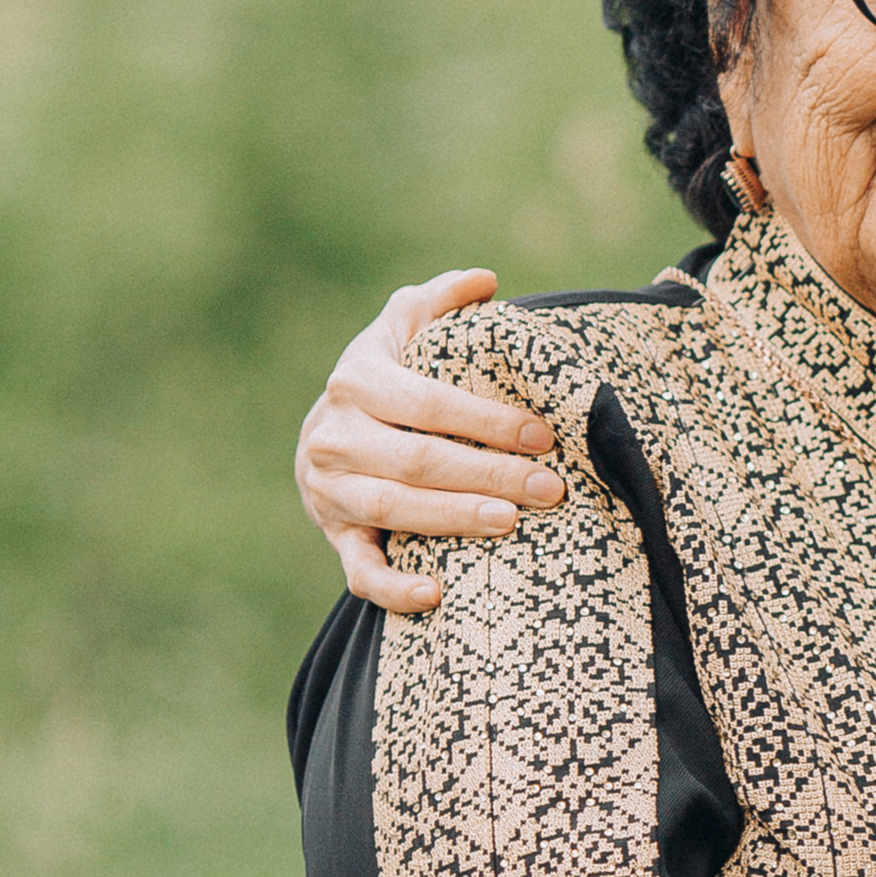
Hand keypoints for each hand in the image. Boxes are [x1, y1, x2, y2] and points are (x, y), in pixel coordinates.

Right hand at [295, 271, 566, 612]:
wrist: (325, 437)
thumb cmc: (386, 378)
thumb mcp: (404, 330)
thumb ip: (439, 301)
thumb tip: (485, 281)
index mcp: (356, 380)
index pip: (425, 402)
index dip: (485, 420)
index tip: (542, 435)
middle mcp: (334, 435)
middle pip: (417, 460)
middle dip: (488, 474)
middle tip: (550, 488)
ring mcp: (329, 489)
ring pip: (392, 510)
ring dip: (453, 520)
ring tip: (511, 523)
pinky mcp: (334, 535)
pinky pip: (358, 569)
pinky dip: (393, 587)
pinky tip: (436, 595)